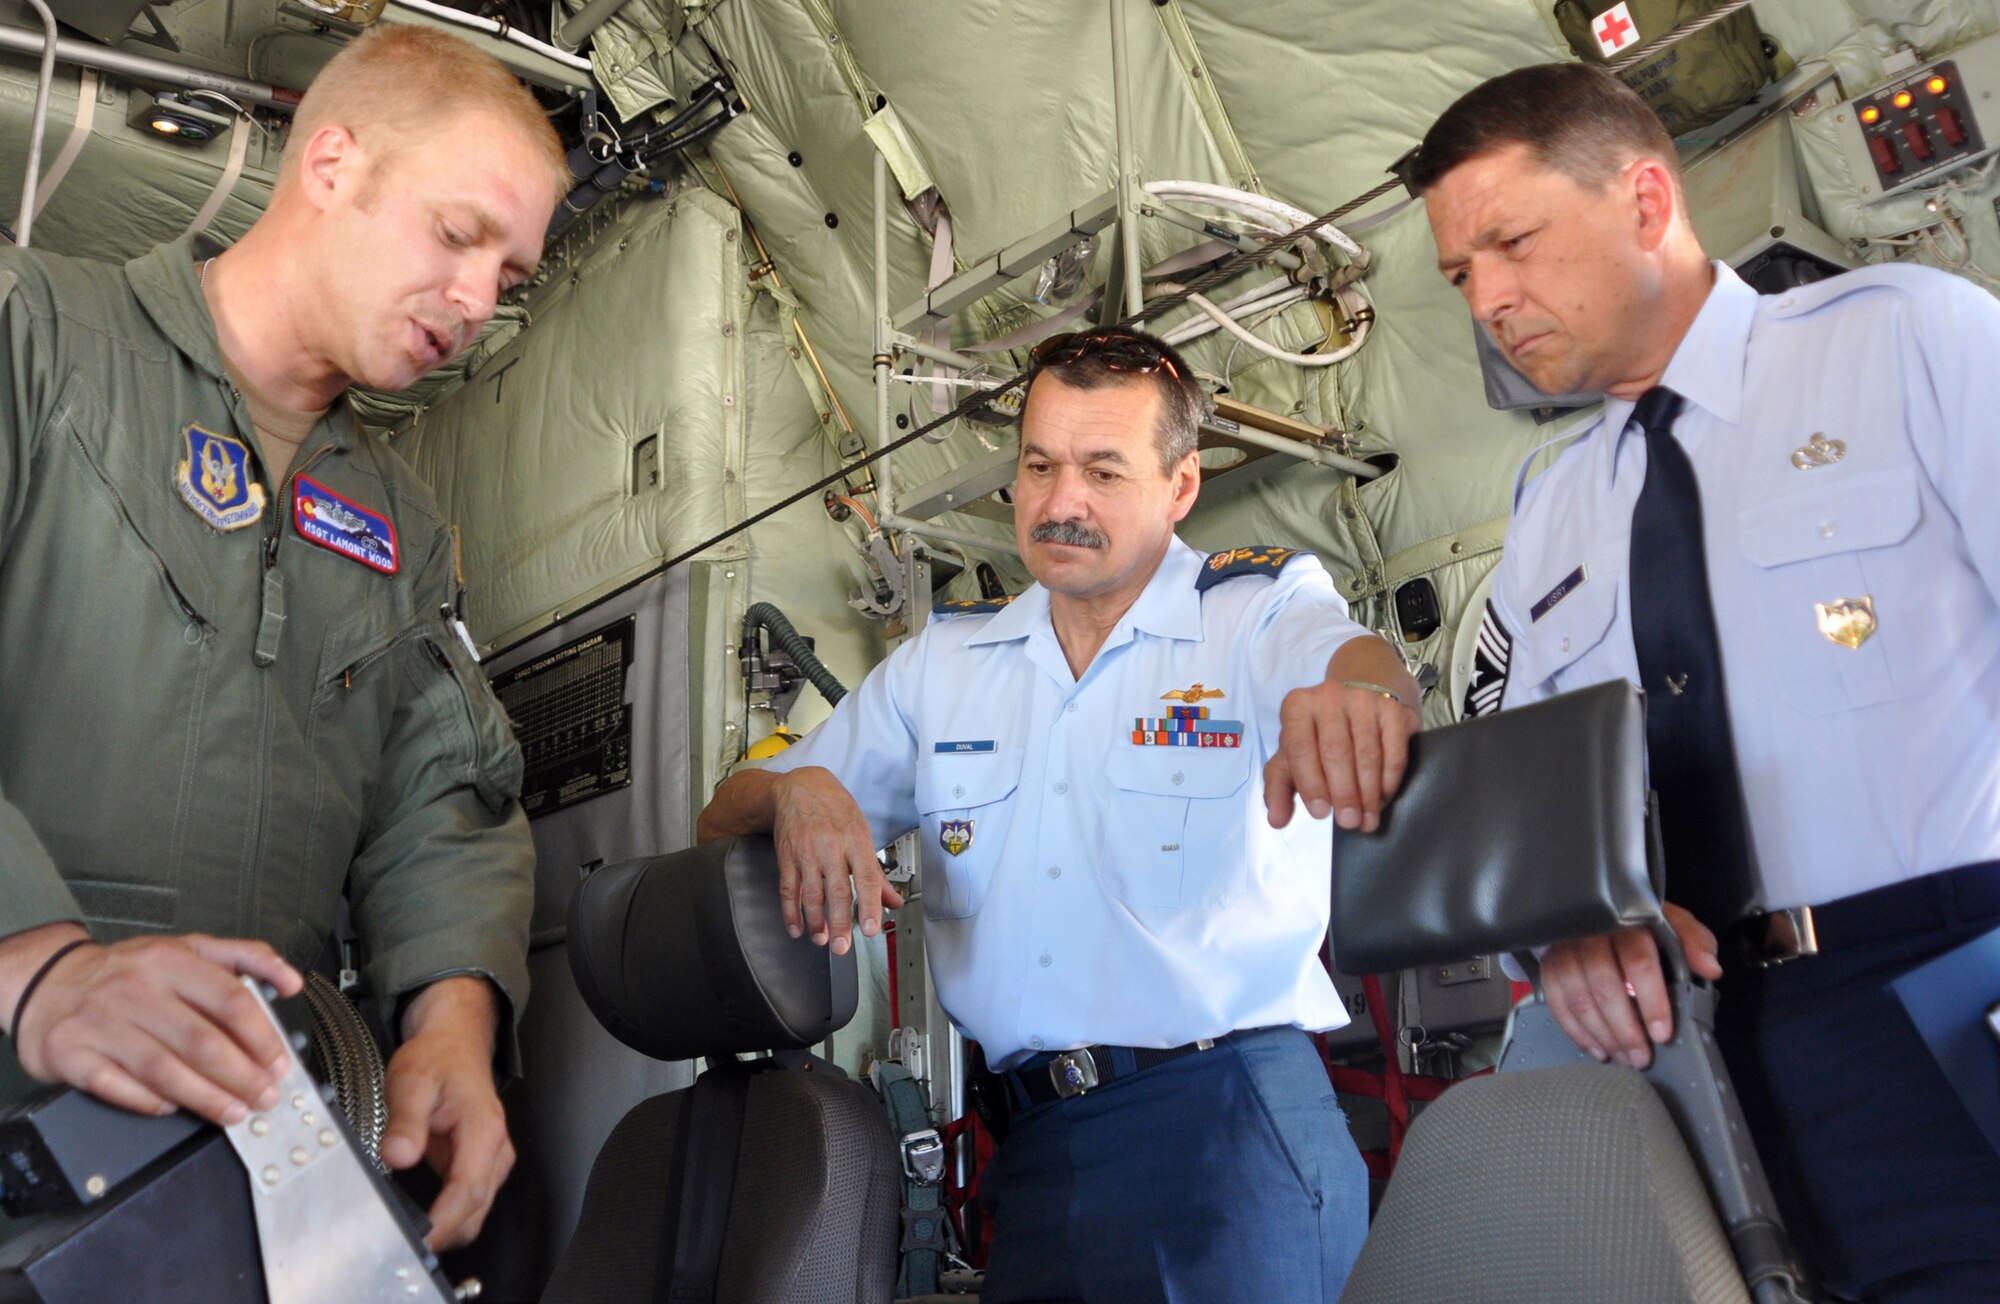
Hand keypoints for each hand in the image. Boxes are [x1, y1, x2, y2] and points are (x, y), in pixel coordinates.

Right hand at [4, 926, 302, 1125]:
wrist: (47, 982)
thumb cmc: (128, 972)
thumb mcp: (187, 948)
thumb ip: (245, 957)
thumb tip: (290, 981)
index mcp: (170, 960)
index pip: (230, 1000)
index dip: (262, 1037)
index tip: (278, 1063)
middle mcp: (134, 987)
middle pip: (201, 1041)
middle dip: (241, 1077)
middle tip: (263, 1097)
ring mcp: (99, 1021)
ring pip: (164, 1070)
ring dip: (206, 1098)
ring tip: (233, 1112)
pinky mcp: (70, 1052)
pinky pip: (117, 1086)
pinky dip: (149, 1101)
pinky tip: (172, 1108)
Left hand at [380, 977, 512, 1250]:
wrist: (454, 1044)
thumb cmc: (438, 1060)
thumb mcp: (411, 1082)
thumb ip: (405, 1121)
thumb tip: (398, 1156)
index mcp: (483, 1129)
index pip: (468, 1190)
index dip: (445, 1222)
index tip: (421, 1242)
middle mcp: (496, 1149)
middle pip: (476, 1209)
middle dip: (445, 1234)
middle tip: (404, 1247)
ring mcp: (492, 1160)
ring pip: (477, 1212)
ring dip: (449, 1230)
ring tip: (412, 1238)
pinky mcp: (482, 1166)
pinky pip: (471, 1204)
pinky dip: (451, 1219)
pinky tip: (426, 1223)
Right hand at [772, 767, 902, 954]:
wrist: (800, 787)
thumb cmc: (835, 810)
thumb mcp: (862, 832)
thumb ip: (876, 872)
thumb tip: (893, 901)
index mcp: (856, 840)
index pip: (866, 877)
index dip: (869, 905)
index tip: (870, 929)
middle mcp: (831, 847)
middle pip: (836, 890)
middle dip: (839, 922)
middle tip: (842, 947)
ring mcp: (806, 852)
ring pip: (810, 893)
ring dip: (815, 921)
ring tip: (822, 940)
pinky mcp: (786, 856)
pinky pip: (788, 889)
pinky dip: (791, 912)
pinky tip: (797, 928)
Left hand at [1265, 680, 1419, 830]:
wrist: (1360, 694)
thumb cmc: (1320, 734)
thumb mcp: (1292, 757)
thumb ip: (1279, 788)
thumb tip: (1276, 820)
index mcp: (1298, 707)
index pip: (1300, 749)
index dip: (1310, 784)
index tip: (1321, 814)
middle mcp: (1329, 697)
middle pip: (1336, 752)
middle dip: (1343, 794)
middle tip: (1349, 822)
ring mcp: (1365, 700)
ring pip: (1367, 755)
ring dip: (1368, 793)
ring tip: (1367, 819)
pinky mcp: (1394, 711)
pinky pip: (1394, 751)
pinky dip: (1390, 780)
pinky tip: (1384, 798)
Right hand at [1539, 901, 1724, 1069]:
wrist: (1603, 912)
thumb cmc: (1645, 926)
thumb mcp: (1676, 925)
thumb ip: (1696, 943)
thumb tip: (1710, 969)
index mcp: (1627, 922)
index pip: (1638, 962)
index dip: (1651, 1001)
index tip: (1662, 1034)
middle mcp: (1590, 932)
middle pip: (1603, 985)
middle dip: (1624, 1029)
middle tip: (1641, 1057)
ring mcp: (1565, 948)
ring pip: (1578, 997)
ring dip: (1601, 1035)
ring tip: (1622, 1058)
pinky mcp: (1550, 964)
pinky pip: (1556, 1002)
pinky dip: (1575, 1031)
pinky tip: (1596, 1049)